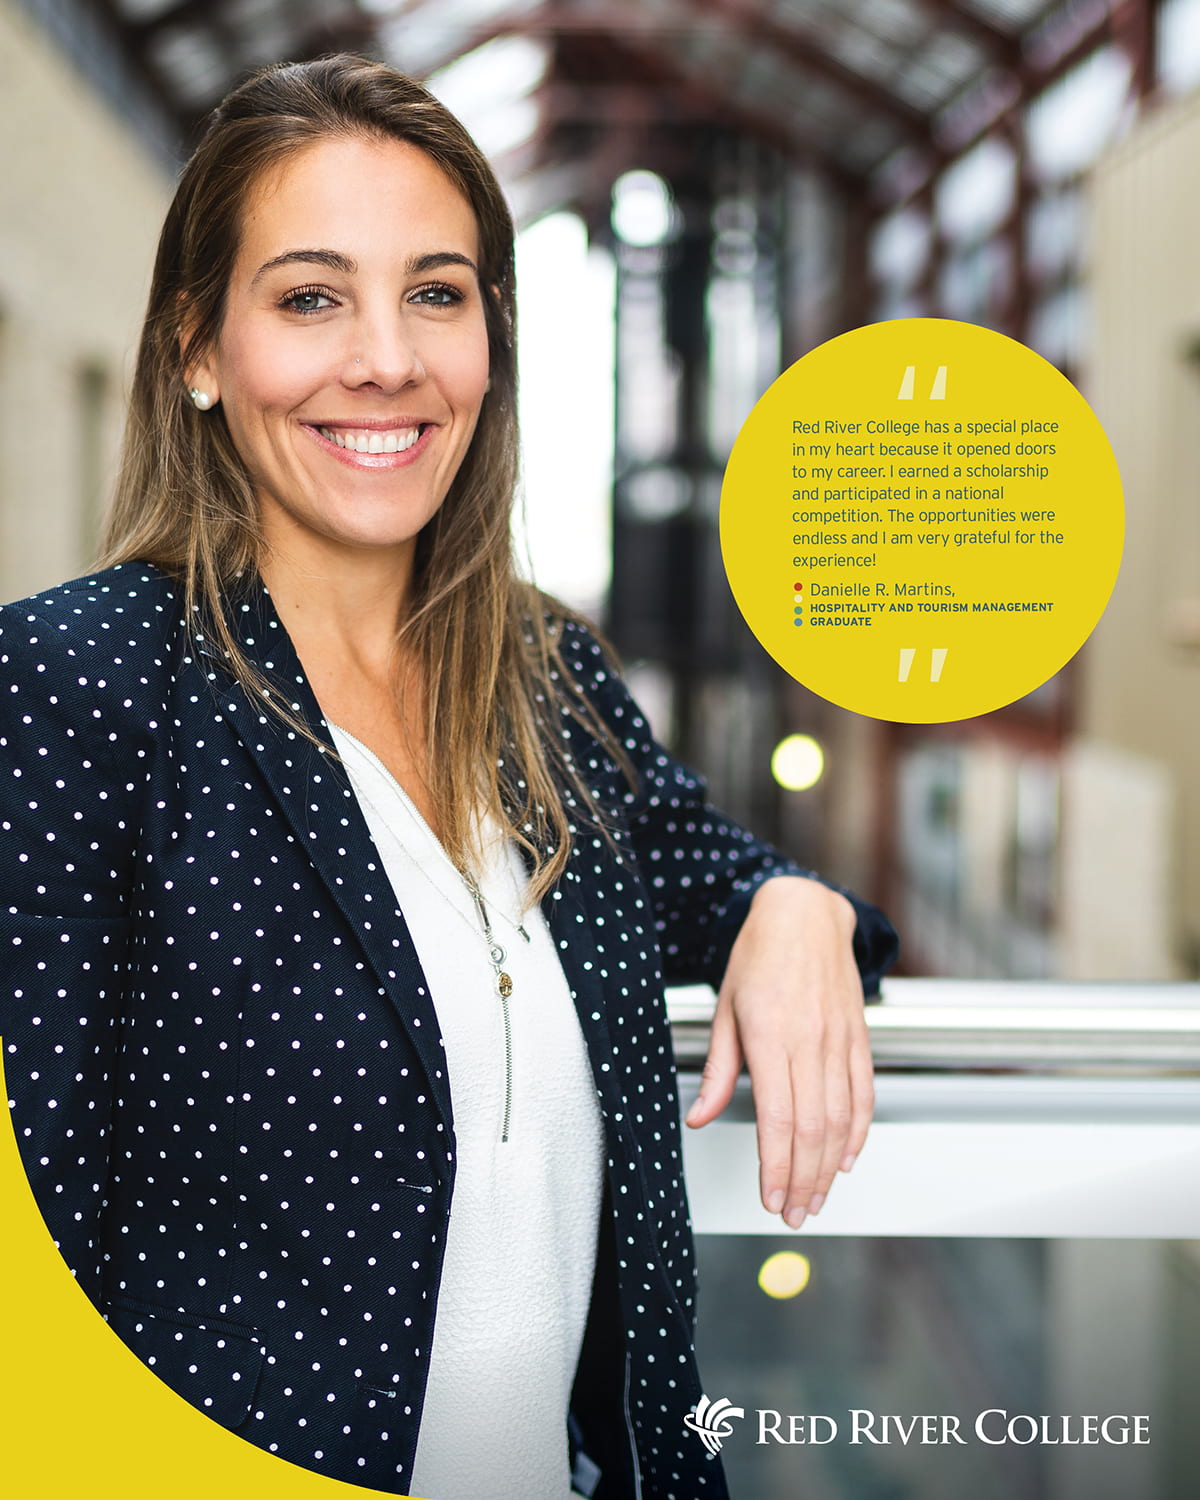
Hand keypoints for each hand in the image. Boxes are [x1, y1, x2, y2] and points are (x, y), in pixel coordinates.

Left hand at [684, 875, 872, 1228]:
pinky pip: (863, 1093)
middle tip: (793, 1212)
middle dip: (803, 1180)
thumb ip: (718, 1069)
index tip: (770, 1198)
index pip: (777, 1119)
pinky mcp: (859, 1037)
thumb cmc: (760, 956)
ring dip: (831, 1167)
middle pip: (812, 1128)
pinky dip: (859, 1132)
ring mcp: (839, 1040)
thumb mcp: (725, 1008)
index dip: (776, 1167)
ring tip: (816, 1198)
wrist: (806, 913)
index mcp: (770, 1035)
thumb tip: (700, 1118)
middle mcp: (809, 1041)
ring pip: (841, 1119)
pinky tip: (847, 1157)